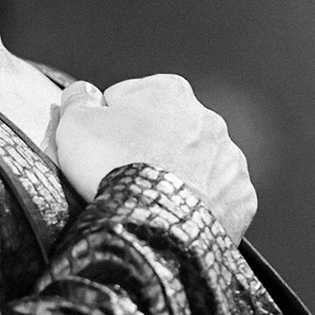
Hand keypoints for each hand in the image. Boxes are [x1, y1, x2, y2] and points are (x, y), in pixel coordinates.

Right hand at [53, 75, 256, 239]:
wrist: (154, 223)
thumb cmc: (113, 167)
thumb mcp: (75, 124)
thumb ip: (77, 100)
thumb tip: (81, 92)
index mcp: (169, 91)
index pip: (129, 99)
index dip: (107, 124)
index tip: (100, 147)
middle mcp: (207, 118)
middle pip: (167, 130)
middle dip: (147, 147)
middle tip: (122, 175)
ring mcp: (228, 159)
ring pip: (196, 163)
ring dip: (177, 174)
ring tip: (150, 199)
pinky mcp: (239, 196)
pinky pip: (217, 198)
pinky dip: (199, 205)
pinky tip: (177, 216)